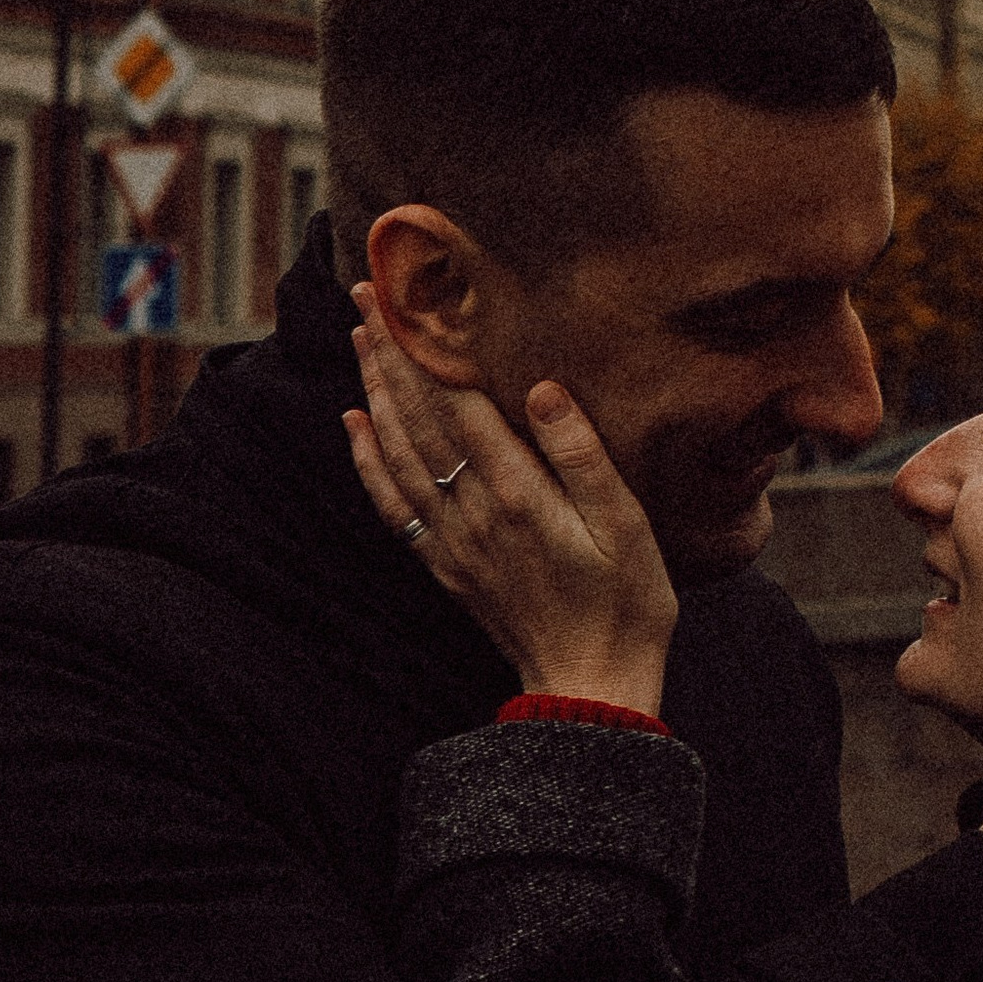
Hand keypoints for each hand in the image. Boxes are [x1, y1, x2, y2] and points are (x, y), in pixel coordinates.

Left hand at [342, 299, 677, 717]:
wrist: (590, 686)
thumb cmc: (627, 601)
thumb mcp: (625, 523)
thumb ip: (582, 454)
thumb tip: (543, 387)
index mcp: (517, 493)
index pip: (459, 403)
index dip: (429, 347)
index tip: (405, 296)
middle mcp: (472, 512)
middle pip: (418, 418)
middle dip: (390, 353)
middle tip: (365, 295)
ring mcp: (452, 541)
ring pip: (396, 453)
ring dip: (374, 392)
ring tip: (360, 340)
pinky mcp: (445, 565)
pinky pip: (391, 504)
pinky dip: (366, 461)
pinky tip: (355, 427)